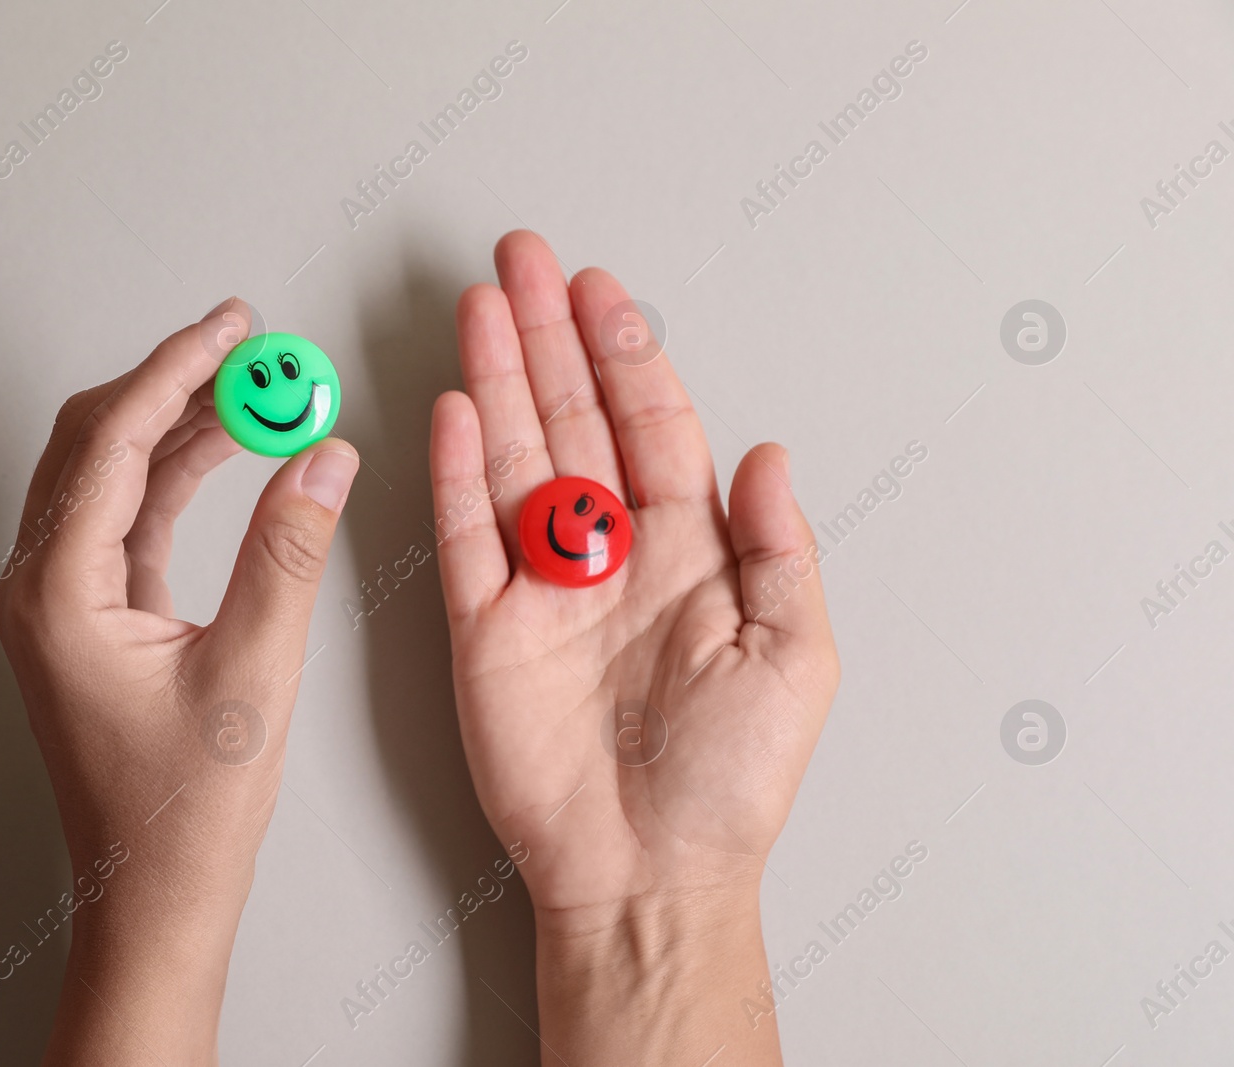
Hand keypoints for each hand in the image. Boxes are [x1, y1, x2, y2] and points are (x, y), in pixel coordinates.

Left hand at [0, 299, 359, 1065]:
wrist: (154, 893)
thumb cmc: (184, 811)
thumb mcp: (253, 674)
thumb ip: (288, 555)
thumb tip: (323, 459)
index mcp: (56, 595)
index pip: (109, 443)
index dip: (175, 371)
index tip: (232, 329)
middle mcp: (41, 587)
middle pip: (92, 441)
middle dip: (170, 382)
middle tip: (244, 344)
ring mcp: (61, 600)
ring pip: (110, 473)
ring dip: (177, 424)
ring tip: (255, 389)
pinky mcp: (91, 615)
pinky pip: (128, 516)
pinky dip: (177, 475)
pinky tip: (231, 451)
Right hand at [429, 233, 838, 1063]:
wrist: (646, 872)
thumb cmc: (728, 783)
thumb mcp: (794, 658)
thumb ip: (781, 547)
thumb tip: (768, 452)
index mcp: (688, 553)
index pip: (651, 425)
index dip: (626, 352)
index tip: (601, 289)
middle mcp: (610, 554)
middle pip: (574, 418)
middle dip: (547, 336)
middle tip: (523, 260)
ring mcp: (541, 587)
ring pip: (516, 456)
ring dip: (498, 379)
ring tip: (482, 305)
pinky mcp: (484, 629)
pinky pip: (466, 532)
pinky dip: (457, 469)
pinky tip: (455, 409)